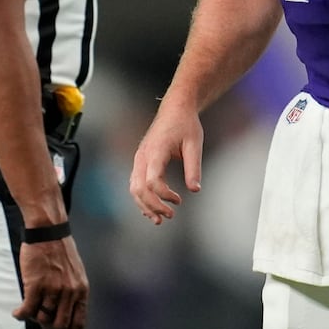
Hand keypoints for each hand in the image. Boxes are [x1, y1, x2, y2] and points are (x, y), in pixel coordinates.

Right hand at [12, 235, 88, 328]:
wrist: (49, 231)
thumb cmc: (60, 252)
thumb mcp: (75, 274)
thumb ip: (72, 294)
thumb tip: (63, 317)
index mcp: (81, 289)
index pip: (79, 322)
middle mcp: (70, 292)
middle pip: (59, 325)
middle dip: (48, 328)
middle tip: (40, 320)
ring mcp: (54, 289)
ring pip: (41, 318)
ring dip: (34, 316)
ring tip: (30, 305)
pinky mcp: (37, 285)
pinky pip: (27, 310)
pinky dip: (21, 314)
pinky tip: (18, 311)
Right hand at [128, 106, 203, 223]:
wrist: (175, 109)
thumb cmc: (186, 125)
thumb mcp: (194, 144)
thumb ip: (194, 167)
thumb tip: (195, 190)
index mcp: (156, 151)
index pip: (152, 181)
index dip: (164, 195)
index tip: (180, 200)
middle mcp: (142, 156)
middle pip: (139, 188)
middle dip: (153, 206)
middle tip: (170, 215)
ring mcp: (139, 159)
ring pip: (134, 188)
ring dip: (145, 206)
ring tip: (160, 219)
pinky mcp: (140, 162)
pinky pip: (136, 183)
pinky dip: (142, 198)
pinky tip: (153, 210)